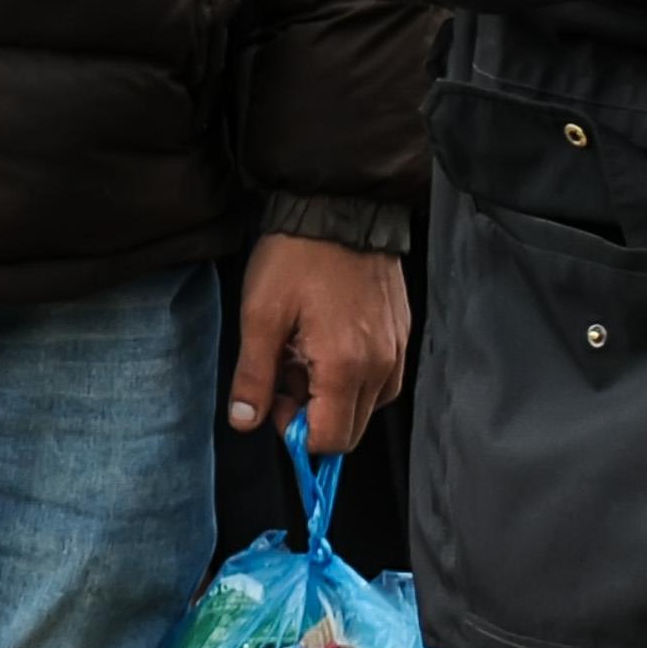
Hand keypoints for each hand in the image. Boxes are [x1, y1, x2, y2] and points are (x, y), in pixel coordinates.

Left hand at [228, 231, 410, 452]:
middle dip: (313, 416)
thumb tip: (245, 422)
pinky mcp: (401, 333)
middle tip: (285, 373)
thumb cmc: (297, 257)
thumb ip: (254, 376)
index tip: (273, 399)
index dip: (294, 433)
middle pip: (351, 430)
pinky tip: (328, 344)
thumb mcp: (260, 315)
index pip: (329, 440)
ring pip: (368, 406)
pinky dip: (354, 377)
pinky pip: (383, 379)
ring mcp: (396, 350)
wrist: (338, 207)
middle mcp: (380, 366)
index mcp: (345, 366)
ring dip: (334, 397)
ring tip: (304, 353)